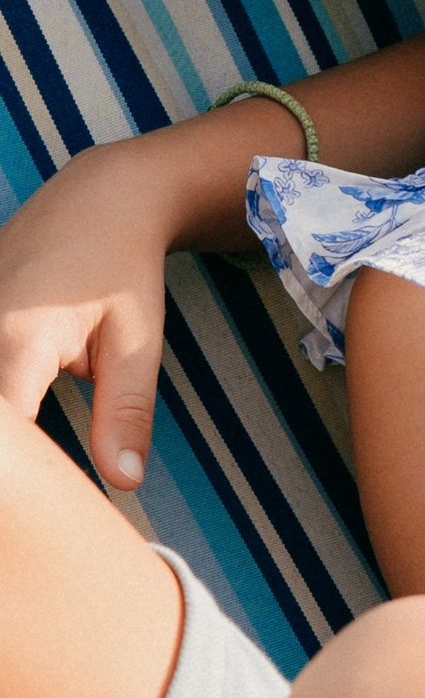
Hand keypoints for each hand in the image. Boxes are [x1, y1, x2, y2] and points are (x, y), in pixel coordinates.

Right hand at [0, 145, 181, 484]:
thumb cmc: (123, 270)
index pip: (0, 433)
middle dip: (8, 456)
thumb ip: (126, 416)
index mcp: (17, 339)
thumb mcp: (137, 343)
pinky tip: (19, 416)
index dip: (13, 477)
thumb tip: (123, 484)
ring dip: (5, 426)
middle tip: (33, 490)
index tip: (35, 500)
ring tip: (35, 441)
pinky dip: (1, 404)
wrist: (100, 197)